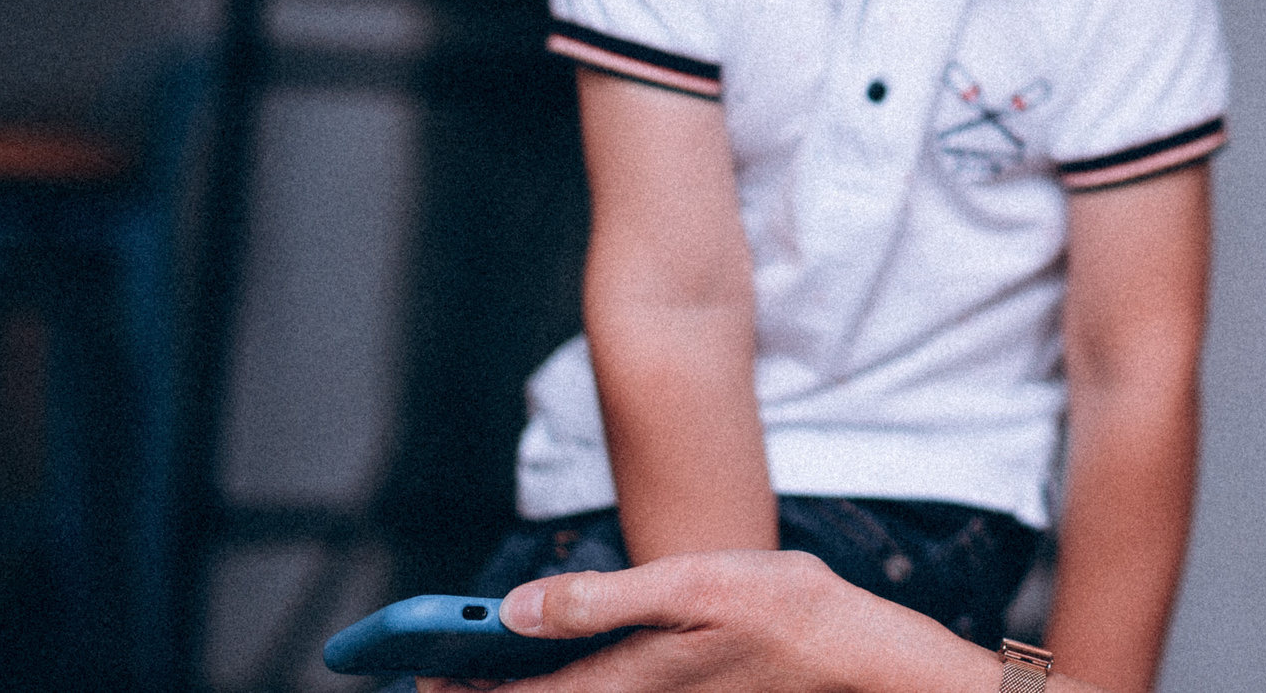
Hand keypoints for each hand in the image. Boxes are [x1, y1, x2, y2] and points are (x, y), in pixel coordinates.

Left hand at [413, 549, 992, 692]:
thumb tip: (516, 607)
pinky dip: (562, 692)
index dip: (452, 678)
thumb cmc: (788, 614)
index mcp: (622, 680)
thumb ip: (601, 598)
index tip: (401, 666)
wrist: (863, 662)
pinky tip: (558, 673)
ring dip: (518, 692)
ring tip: (474, 673)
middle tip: (422, 672)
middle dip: (475, 690)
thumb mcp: (694, 583)